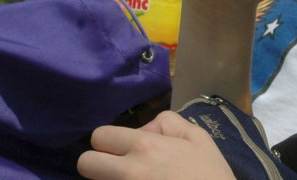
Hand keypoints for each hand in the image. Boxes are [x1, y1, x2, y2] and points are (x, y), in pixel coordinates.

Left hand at [77, 111, 235, 179]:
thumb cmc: (211, 176)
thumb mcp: (199, 138)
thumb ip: (169, 123)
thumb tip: (147, 127)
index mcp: (144, 147)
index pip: (100, 136)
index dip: (110, 142)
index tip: (124, 150)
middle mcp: (128, 172)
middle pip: (86, 164)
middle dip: (98, 164)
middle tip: (118, 169)